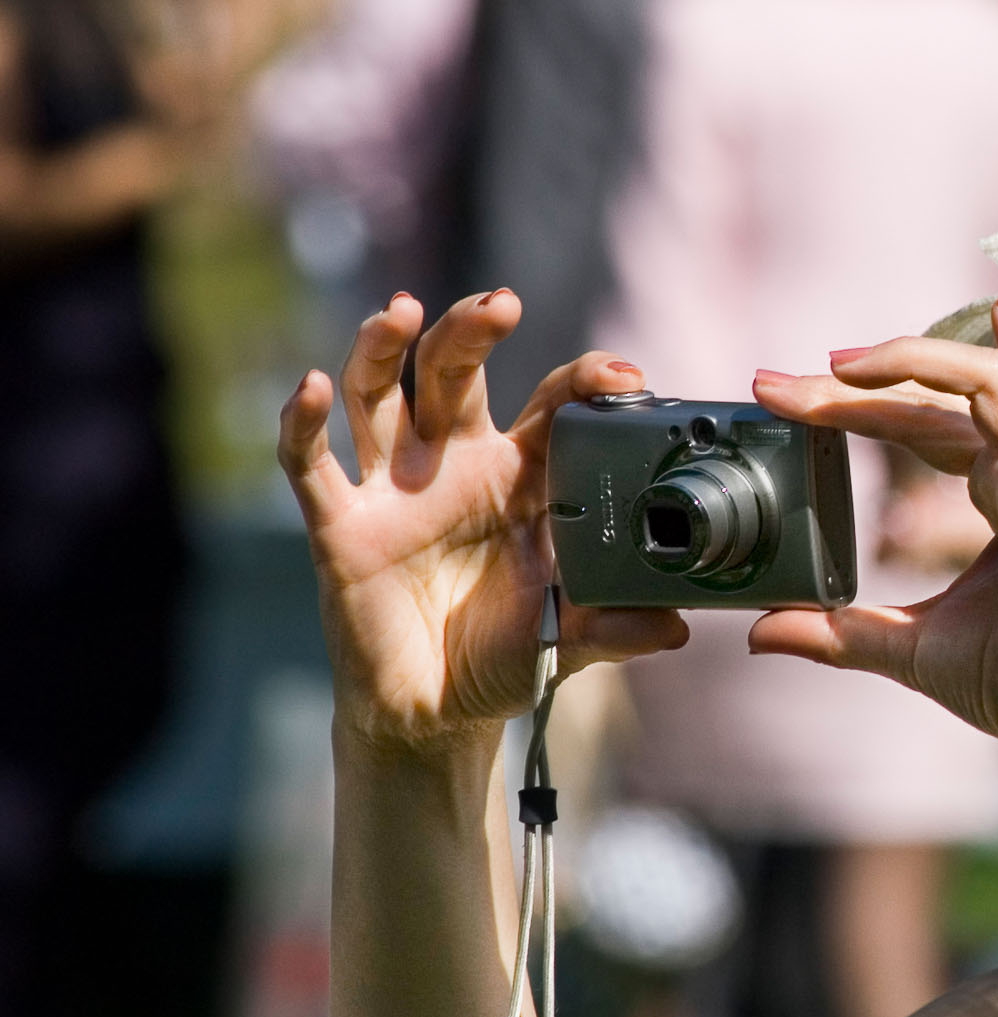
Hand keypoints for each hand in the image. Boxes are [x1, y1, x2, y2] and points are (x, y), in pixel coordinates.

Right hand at [277, 290, 687, 754]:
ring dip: (381, 347)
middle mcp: (455, 465)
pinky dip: (302, 424)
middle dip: (472, 330)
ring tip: (399, 310)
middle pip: (454, 372)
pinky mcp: (341, 523)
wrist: (435, 713)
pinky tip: (310, 387)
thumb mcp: (570, 641)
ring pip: (379, 395)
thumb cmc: (507, 657)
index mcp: (522, 478)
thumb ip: (616, 628)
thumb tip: (677, 630)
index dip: (584, 381)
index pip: (551, 406)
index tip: (622, 375)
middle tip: (501, 303)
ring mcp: (394, 488)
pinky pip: (312, 465)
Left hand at [748, 297, 997, 764]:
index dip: (854, 404)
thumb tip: (763, 632)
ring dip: (911, 360)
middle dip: (856, 383)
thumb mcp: (910, 647)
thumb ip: (841, 632)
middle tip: (778, 385)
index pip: (919, 422)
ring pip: (985, 382)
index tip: (780, 401)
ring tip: (839, 364)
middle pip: (936, 395)